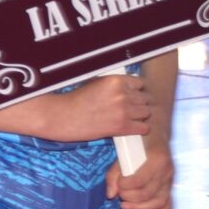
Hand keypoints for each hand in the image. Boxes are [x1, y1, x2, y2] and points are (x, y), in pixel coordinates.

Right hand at [0, 72, 149, 143]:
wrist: (62, 117)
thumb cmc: (74, 100)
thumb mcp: (95, 82)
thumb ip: (114, 84)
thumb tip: (128, 88)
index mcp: (116, 80)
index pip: (140, 84)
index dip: (136, 90)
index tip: (133, 96)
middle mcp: (122, 94)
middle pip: (145, 98)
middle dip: (140, 103)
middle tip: (132, 108)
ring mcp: (123, 111)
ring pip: (147, 112)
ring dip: (141, 116)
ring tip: (131, 118)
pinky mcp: (121, 127)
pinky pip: (144, 128)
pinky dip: (141, 128)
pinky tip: (133, 128)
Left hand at [107, 139, 172, 208]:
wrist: (156, 132)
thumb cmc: (137, 144)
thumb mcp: (122, 153)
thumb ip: (113, 174)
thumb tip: (111, 195)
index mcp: (157, 159)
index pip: (139, 181)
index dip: (125, 187)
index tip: (119, 184)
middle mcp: (166, 171)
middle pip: (147, 194)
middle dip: (129, 197)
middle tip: (120, 194)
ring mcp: (170, 180)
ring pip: (158, 202)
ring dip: (140, 208)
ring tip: (126, 205)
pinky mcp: (170, 186)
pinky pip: (168, 204)